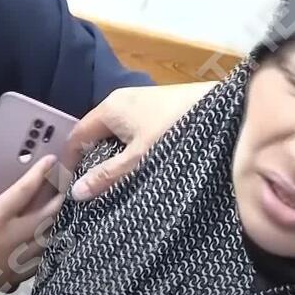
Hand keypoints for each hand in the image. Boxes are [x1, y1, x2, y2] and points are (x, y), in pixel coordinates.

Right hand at [0, 156, 60, 294]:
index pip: (26, 190)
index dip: (41, 173)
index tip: (52, 161)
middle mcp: (11, 239)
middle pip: (46, 216)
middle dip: (58, 200)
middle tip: (63, 188)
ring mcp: (14, 261)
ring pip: (45, 241)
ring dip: (52, 225)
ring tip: (53, 215)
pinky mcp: (11, 278)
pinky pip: (36, 263)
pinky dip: (41, 251)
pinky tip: (40, 244)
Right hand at [66, 82, 216, 200]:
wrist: (225, 109)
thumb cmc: (174, 131)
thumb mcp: (138, 159)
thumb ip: (107, 176)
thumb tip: (75, 193)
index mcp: (109, 108)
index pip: (76, 135)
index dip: (70, 161)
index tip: (69, 188)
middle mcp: (120, 101)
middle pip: (96, 134)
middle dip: (93, 161)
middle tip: (93, 191)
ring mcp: (141, 102)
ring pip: (117, 134)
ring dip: (115, 157)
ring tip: (116, 184)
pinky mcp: (159, 109)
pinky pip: (135, 132)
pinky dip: (132, 150)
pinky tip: (142, 168)